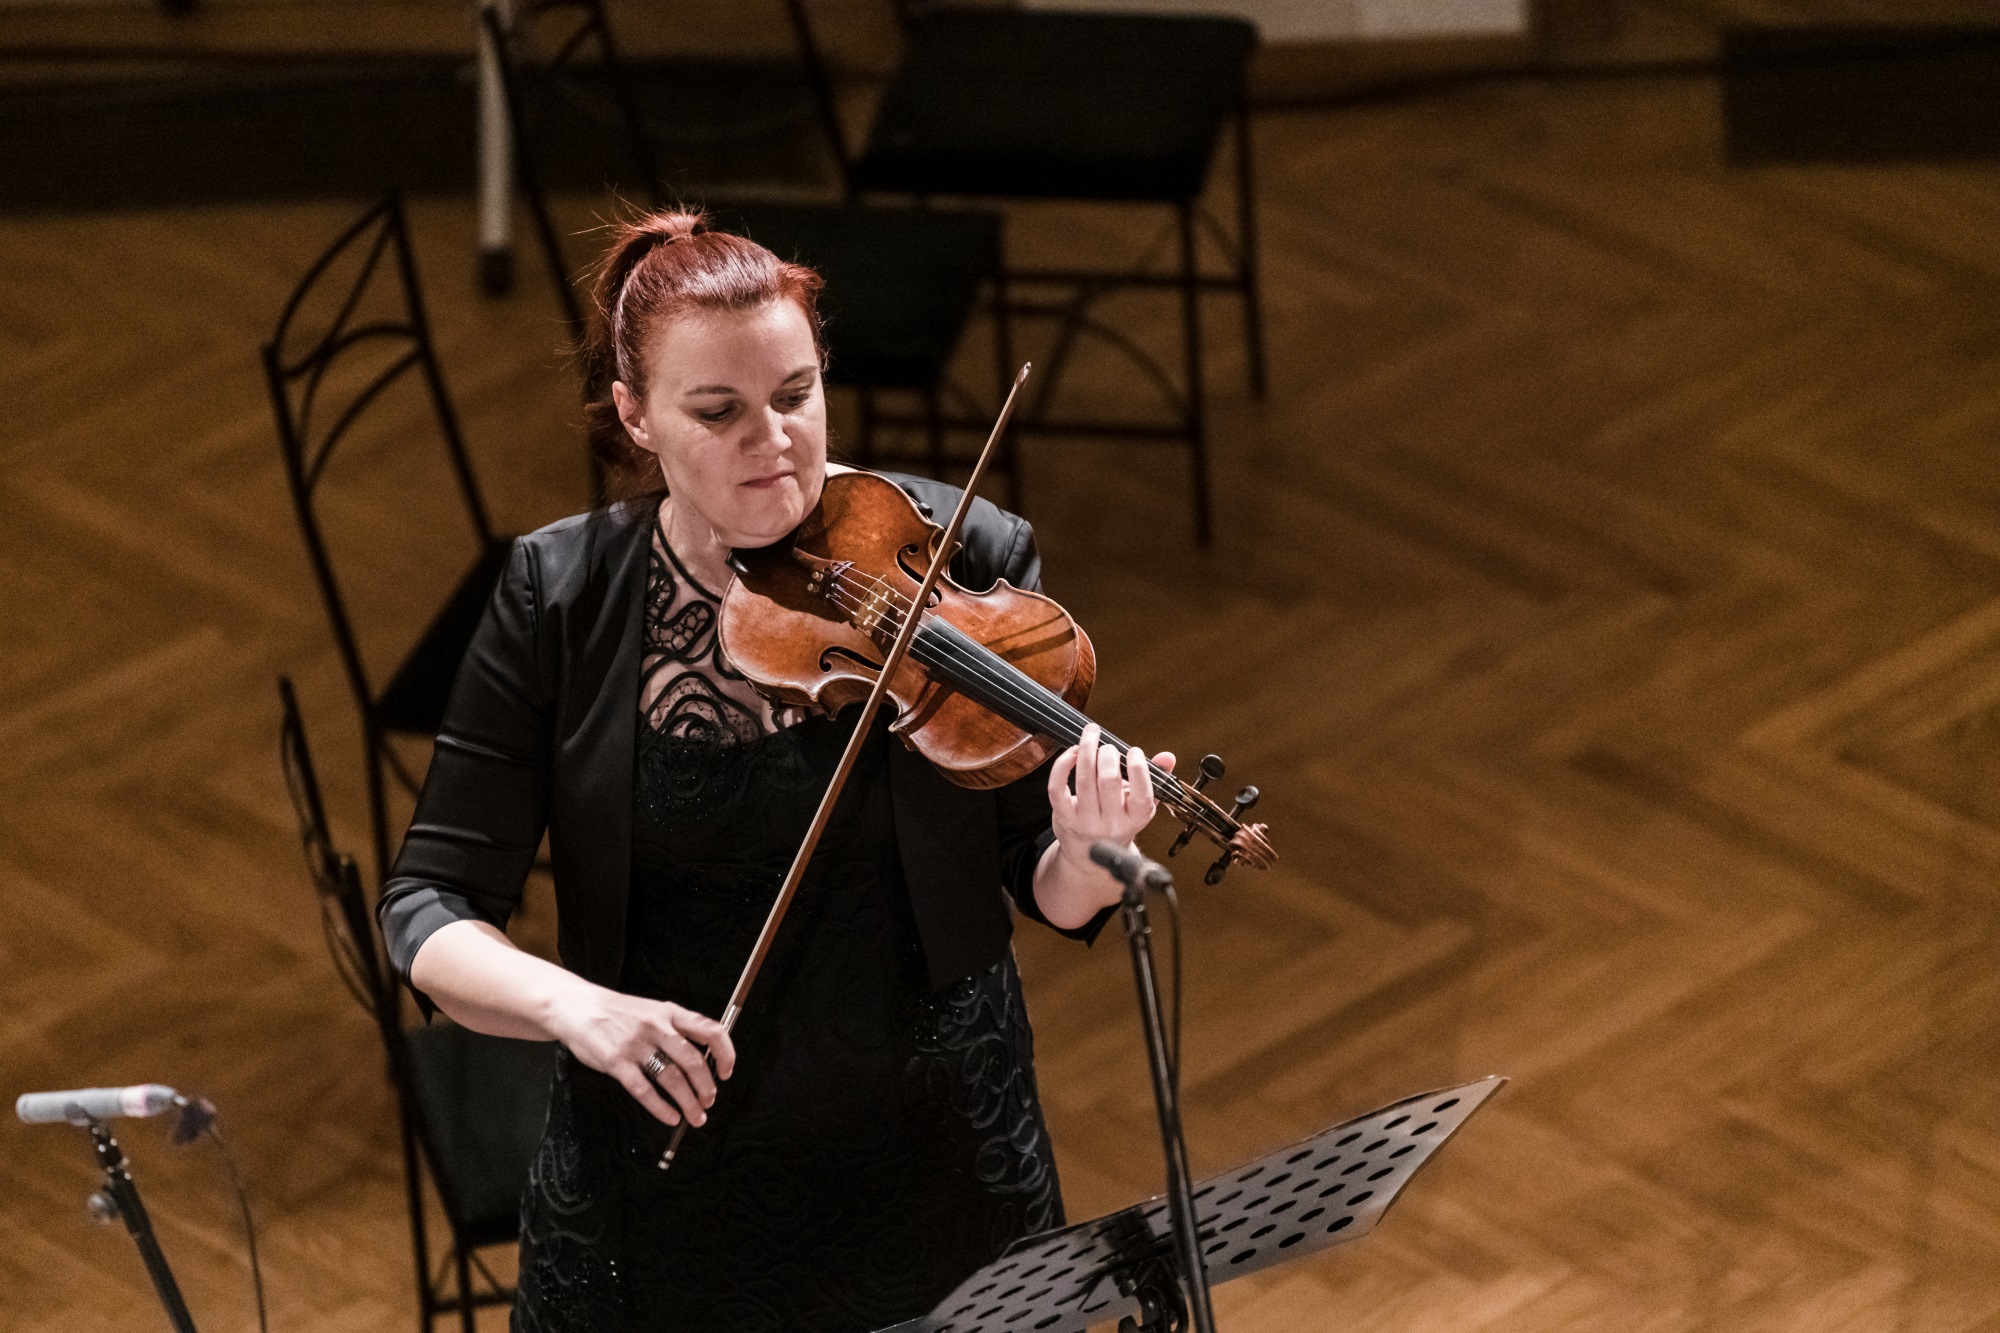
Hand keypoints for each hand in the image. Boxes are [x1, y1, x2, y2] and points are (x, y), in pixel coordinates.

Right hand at [547, 984, 736, 1127]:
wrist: (577, 1007)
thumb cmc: (617, 1012)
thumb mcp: (652, 1010)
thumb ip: (674, 1029)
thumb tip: (701, 1058)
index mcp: (670, 1013)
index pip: (710, 1031)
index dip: (725, 1053)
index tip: (727, 1072)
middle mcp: (657, 1027)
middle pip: (693, 1061)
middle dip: (706, 1088)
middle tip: (709, 1102)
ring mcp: (636, 1045)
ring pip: (672, 1079)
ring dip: (688, 1103)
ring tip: (695, 1116)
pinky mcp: (616, 1062)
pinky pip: (644, 1091)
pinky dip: (661, 1108)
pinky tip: (670, 1117)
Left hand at [1048, 722, 1174, 874]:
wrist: (1088, 855)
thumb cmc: (1117, 821)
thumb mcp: (1139, 805)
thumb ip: (1155, 778)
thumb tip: (1167, 757)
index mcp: (1135, 818)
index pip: (1142, 795)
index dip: (1138, 769)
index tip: (1134, 751)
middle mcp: (1111, 823)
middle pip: (1109, 782)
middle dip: (1108, 756)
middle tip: (1107, 745)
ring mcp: (1085, 821)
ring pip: (1084, 780)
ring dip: (1087, 750)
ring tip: (1090, 734)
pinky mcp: (1063, 816)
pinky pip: (1058, 787)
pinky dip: (1063, 765)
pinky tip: (1072, 752)